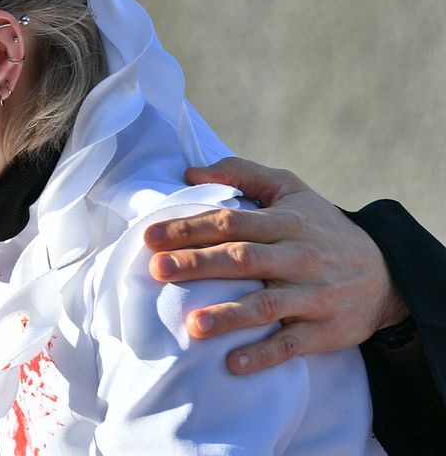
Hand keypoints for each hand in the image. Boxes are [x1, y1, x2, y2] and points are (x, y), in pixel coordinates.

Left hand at [143, 157, 407, 374]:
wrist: (386, 274)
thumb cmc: (321, 226)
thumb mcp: (291, 189)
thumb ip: (242, 173)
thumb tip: (190, 173)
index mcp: (285, 222)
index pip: (231, 221)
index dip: (190, 228)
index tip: (150, 236)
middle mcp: (298, 256)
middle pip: (242, 259)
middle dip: (197, 263)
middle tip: (156, 269)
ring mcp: (313, 295)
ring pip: (266, 304)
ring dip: (228, 316)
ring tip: (192, 325)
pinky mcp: (325, 330)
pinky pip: (292, 344)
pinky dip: (264, 354)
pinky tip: (233, 363)